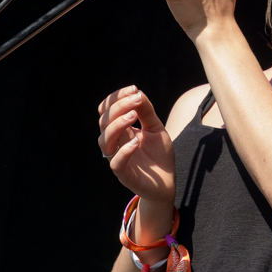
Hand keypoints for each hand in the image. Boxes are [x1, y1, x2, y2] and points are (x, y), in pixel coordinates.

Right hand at [97, 86, 174, 204]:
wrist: (168, 182)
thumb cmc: (159, 155)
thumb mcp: (156, 128)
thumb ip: (147, 112)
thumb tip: (138, 93)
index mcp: (120, 130)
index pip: (107, 110)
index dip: (116, 98)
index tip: (134, 89)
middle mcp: (115, 143)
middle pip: (104, 121)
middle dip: (118, 107)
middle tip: (136, 99)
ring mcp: (117, 158)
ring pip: (104, 141)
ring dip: (117, 125)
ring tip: (133, 116)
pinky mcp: (124, 174)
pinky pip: (116, 162)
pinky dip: (124, 150)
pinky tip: (136, 141)